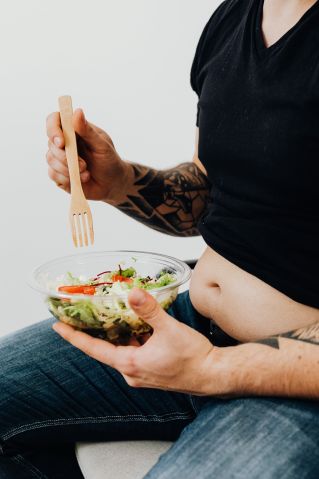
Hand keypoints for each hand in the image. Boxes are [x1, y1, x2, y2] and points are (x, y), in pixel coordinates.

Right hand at [46, 108, 130, 201]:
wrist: (113, 184)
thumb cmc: (110, 162)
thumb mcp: (102, 146)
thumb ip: (88, 131)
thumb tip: (77, 111)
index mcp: (75, 130)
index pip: (55, 120)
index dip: (53, 129)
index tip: (62, 142)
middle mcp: (65, 142)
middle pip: (51, 142)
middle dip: (65, 156)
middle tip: (84, 165)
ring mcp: (60, 158)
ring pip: (50, 159)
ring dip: (67, 168)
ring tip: (86, 173)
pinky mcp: (59, 173)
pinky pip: (53, 174)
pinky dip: (66, 178)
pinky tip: (80, 180)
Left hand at [52, 288, 222, 395]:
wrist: (212, 374)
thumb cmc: (193, 357)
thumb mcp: (169, 330)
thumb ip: (150, 310)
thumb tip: (132, 293)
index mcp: (130, 364)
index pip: (94, 348)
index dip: (75, 336)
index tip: (58, 326)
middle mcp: (132, 371)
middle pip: (104, 348)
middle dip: (93, 331)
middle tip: (80, 315)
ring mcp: (140, 372)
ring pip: (120, 349)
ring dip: (114, 334)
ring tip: (106, 314)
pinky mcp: (150, 370)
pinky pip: (132, 352)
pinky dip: (129, 338)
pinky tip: (134, 325)